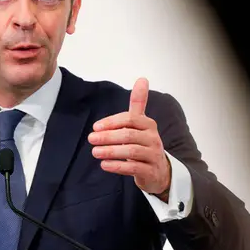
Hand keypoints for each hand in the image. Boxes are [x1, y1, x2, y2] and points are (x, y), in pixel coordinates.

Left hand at [88, 78, 170, 196]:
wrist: (158, 170)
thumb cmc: (144, 143)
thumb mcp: (140, 123)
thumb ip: (138, 103)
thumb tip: (142, 79)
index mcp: (148, 124)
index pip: (130, 119)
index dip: (112, 123)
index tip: (95, 127)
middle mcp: (153, 138)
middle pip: (129, 135)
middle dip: (108, 137)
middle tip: (91, 139)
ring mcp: (153, 155)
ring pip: (131, 151)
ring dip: (110, 151)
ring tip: (95, 152)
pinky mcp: (150, 171)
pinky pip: (133, 167)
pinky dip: (117, 166)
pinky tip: (104, 165)